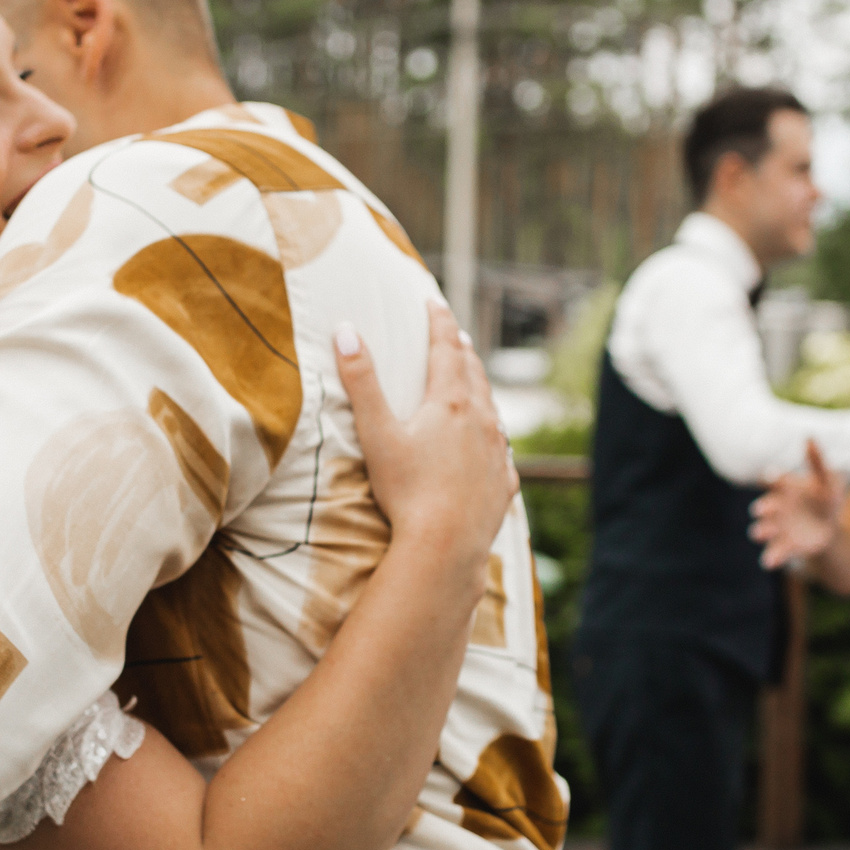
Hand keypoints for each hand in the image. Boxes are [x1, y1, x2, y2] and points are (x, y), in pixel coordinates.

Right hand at [338, 302, 517, 555]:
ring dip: (481, 390)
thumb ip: (361, 382)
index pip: (446, 348)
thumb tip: (344, 330)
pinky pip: (502, 451)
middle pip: (474, 374)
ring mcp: (497, 453)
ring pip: (492, 410)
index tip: (433, 302)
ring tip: (474, 382)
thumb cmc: (406, 491)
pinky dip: (494, 436)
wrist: (446, 547)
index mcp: (450, 403)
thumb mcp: (377, 434)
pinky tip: (493, 443)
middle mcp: (481, 421)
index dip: (439, 322)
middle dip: (462, 351)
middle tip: (457, 335)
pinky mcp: (504, 483)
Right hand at [751, 442, 843, 568]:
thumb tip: (809, 436)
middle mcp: (777, 507)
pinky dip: (771, 557)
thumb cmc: (826, 499)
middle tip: (759, 510)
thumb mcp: (828, 480)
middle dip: (763, 508)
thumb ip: (817, 461)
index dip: (773, 478)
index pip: (777, 481)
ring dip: (760, 531)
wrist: (829, 529)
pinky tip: (768, 562)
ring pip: (765, 529)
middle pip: (767, 507)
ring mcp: (778, 528)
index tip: (770, 476)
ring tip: (757, 534)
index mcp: (786, 488)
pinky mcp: (785, 546)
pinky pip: (776, 551)